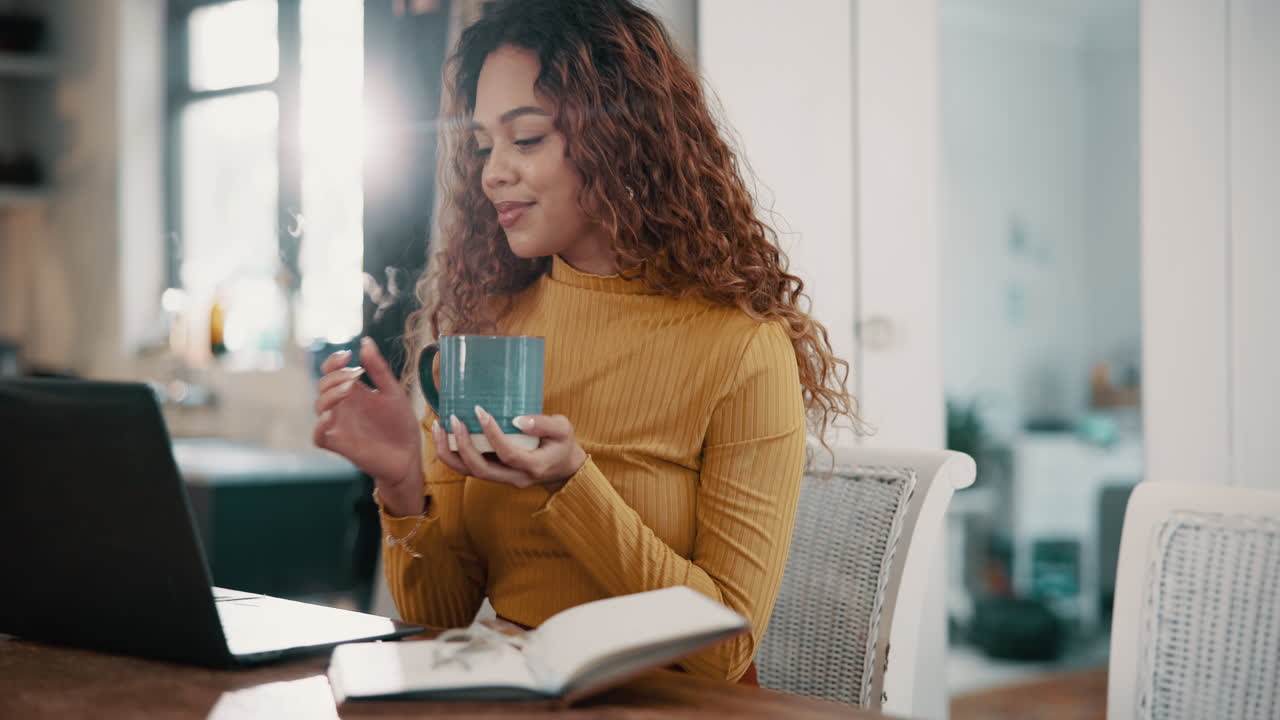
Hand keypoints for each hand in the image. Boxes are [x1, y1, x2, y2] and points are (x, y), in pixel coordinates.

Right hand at [313, 337, 423, 514]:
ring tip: (348, 389)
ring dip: (330, 395)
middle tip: (354, 376)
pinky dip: (319, 427)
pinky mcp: (339, 445)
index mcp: (353, 392)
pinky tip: (331, 417)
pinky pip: (318, 436)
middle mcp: (343, 407)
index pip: (331, 372)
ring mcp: (339, 425)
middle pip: (322, 385)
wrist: (409, 455)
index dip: (333, 361)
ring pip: (319, 407)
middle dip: (334, 376)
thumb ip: (378, 369)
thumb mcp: (393, 392)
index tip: (347, 356)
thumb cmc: (400, 424)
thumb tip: (365, 341)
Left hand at [432, 407, 586, 492]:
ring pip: (469, 472)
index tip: (480, 411)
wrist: (563, 469)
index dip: (491, 434)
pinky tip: (444, 434)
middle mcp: (515, 478)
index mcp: (533, 466)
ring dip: (449, 452)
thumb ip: (544, 423)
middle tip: (453, 419)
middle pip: (480, 470)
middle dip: (462, 445)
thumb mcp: (564, 429)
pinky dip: (453, 453)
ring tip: (439, 426)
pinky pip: (468, 469)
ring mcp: (502, 479)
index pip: (507, 454)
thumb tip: (518, 419)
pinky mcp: (494, 474)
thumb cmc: (563, 445)